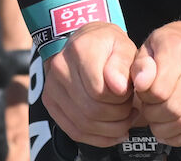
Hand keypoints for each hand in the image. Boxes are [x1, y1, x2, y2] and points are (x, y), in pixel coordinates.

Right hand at [40, 22, 137, 146]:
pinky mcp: (50, 102)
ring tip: (124, 118)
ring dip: (110, 129)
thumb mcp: (124, 47)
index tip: (129, 93)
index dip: (120, 99)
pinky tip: (114, 132)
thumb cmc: (108, 46)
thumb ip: (125, 65)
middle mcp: (60, 67)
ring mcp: (51, 87)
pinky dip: (98, 138)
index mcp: (80, 50)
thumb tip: (119, 88)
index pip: (99, 91)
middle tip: (130, 108)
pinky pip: (74, 131)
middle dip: (118, 116)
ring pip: (83, 124)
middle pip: (91, 109)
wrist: (84, 42)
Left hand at [130, 21, 180, 146]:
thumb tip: (141, 84)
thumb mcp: (146, 47)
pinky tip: (169, 131)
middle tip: (148, 109)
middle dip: (154, 115)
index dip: (146, 98)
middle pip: (174, 107)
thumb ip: (140, 66)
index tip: (141, 94)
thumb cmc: (167, 46)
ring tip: (156, 121)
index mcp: (177, 46)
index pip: (159, 88)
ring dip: (166, 129)